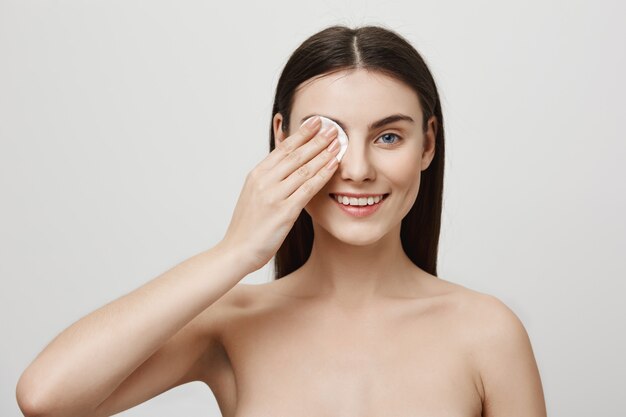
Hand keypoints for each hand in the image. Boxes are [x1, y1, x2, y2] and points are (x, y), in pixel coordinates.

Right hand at [220, 116, 339, 271]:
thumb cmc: (248, 225)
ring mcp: (273, 196)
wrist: (237, 250)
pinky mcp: (284, 212)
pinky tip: (333, 166)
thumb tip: (284, 163)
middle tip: (334, 127)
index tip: (316, 121)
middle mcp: (264, 181)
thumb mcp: (254, 194)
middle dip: (316, 139)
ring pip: (303, 169)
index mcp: (257, 174)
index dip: (302, 133)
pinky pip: (307, 189)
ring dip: (323, 154)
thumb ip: (269, 177)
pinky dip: (322, 175)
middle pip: (295, 155)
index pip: (283, 148)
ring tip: (338, 143)